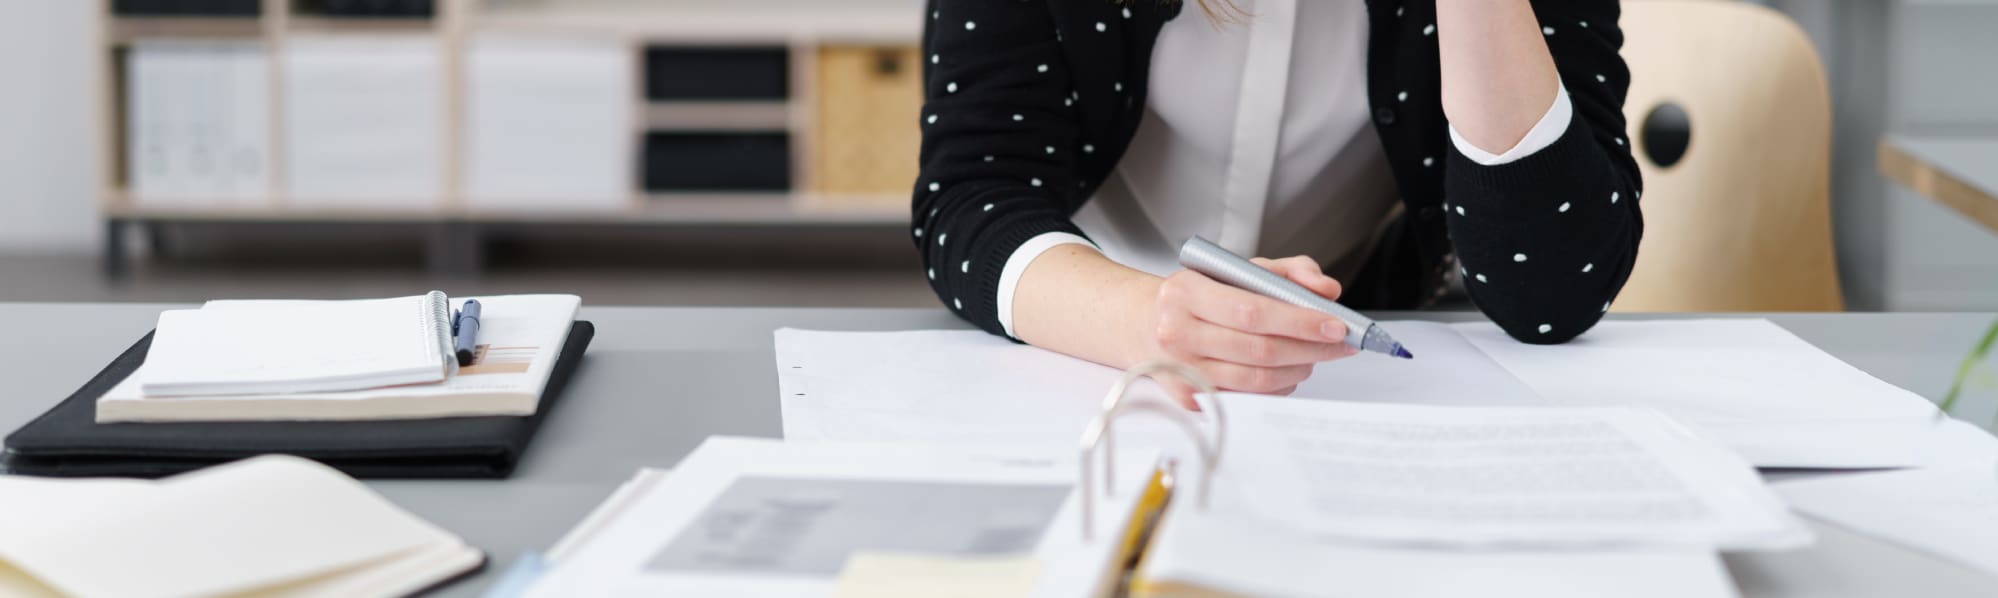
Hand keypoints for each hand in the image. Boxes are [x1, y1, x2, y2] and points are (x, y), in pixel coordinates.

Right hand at [1147, 256, 1356, 407]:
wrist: (1144, 324)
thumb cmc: (1197, 296)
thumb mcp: (1236, 270)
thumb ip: (1286, 272)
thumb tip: (1327, 291)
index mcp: (1186, 292)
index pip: (1253, 311)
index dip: (1300, 321)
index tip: (1335, 325)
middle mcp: (1177, 332)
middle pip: (1259, 349)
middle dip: (1310, 348)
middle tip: (1339, 344)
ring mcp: (1181, 370)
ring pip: (1256, 379)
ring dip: (1297, 369)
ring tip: (1314, 356)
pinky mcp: (1186, 398)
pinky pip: (1247, 398)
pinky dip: (1277, 387)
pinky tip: (1287, 371)